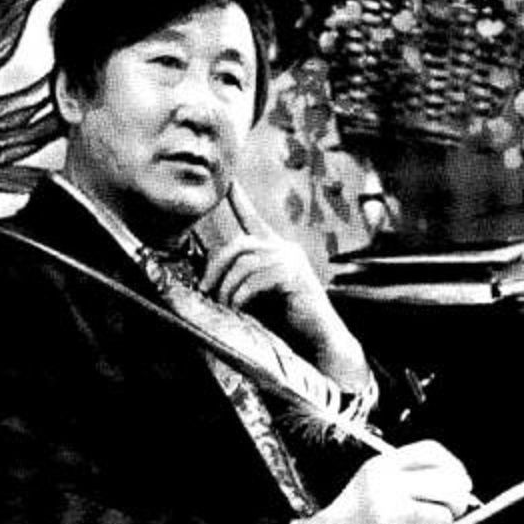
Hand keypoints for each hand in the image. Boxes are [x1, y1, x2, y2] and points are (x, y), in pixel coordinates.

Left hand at [200, 182, 368, 389]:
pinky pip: (256, 279)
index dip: (239, 199)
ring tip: (224, 307)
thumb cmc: (287, 322)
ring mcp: (291, 260)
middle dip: (216, 268)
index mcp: (276, 251)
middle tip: (204, 291)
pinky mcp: (294, 274)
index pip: (253, 219)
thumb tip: (206, 282)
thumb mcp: (256, 297)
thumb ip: (239, 282)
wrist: (319, 341)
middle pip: (239, 244)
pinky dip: (241, 295)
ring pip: (244, 262)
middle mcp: (284, 249)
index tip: (228, 182)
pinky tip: (240, 308)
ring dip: (227, 287)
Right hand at [294, 440, 472, 523]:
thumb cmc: (353, 515)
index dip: (453, 465)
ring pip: (445, 516)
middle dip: (457, 498)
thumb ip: (408, 473)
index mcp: (382, 466)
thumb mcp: (372, 479)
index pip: (432, 452)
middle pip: (449, 482)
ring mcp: (393, 515)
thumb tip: (459, 482)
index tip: (459, 479)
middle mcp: (388, 486)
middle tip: (450, 508)